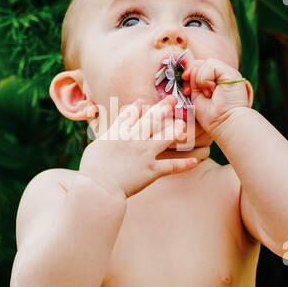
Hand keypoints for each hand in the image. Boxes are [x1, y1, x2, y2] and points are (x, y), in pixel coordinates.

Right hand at [78, 95, 199, 197]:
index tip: (144, 101)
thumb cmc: (92, 169)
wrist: (98, 187)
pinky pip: (171, 166)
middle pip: (151, 118)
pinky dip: (184, 165)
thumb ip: (106, 136)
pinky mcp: (152, 170)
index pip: (130, 114)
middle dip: (163, 107)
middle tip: (173, 99)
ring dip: (176, 130)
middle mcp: (134, 139)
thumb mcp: (96, 146)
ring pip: (165, 137)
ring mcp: (145, 154)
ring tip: (185, 126)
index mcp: (118, 132)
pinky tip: (195, 162)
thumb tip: (109, 133)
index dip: (138, 106)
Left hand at [182, 57, 252, 136]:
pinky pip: (210, 65)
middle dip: (191, 76)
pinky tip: (212, 90)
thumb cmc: (212, 116)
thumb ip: (193, 82)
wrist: (225, 123)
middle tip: (190, 92)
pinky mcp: (230, 72)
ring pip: (204, 63)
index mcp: (214, 80)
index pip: (198, 67)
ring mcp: (226, 72)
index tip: (185, 90)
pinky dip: (205, 78)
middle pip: (199, 63)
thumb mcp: (196, 96)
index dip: (188, 74)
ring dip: (200, 79)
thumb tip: (186, 73)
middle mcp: (221, 74)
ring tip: (207, 94)